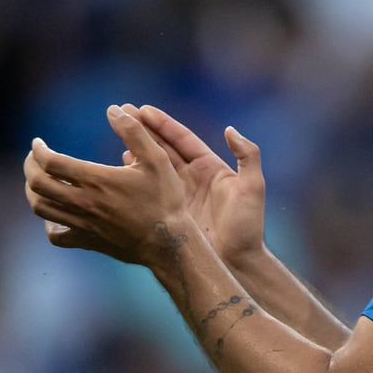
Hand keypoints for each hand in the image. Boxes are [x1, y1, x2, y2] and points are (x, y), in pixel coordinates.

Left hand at [23, 105, 192, 267]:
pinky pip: (55, 236)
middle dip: (30, 167)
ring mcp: (83, 224)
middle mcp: (83, 202)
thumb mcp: (157, 159)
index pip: (51, 162)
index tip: (38, 143)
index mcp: (96, 180)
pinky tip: (56, 214)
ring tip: (39, 180)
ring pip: (41, 208)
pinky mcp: (87, 240)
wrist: (168, 243)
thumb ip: (134, 131)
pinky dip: (48, 223)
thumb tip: (113, 110)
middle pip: (38, 184)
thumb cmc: (164, 200)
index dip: (38, 150)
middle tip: (34, 158)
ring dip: (33, 191)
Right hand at [125, 104, 266, 264]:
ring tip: (118, 135)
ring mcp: (179, 194)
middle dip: (144, 130)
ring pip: (154, 166)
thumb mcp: (253, 187)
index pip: (182, 139)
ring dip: (137, 149)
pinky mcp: (170, 211)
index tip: (143, 110)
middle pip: (164, 147)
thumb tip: (230, 130)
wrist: (236, 262)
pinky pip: (150, 189)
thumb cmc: (248, 226)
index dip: (163, 124)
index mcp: (211, 167)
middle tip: (123, 113)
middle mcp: (193, 177)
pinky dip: (136, 175)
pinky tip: (122, 165)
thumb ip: (248, 156)